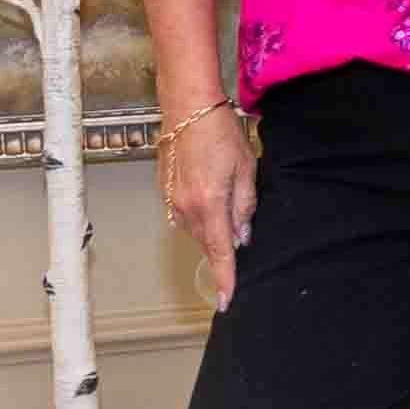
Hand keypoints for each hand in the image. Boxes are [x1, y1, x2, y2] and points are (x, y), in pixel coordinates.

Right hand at [162, 106, 257, 312]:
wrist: (187, 107)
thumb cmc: (220, 131)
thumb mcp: (246, 166)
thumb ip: (245, 205)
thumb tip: (242, 235)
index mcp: (210, 204)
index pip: (219, 252)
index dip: (224, 278)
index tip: (226, 301)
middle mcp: (186, 208)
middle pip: (208, 242)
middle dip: (223, 241)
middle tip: (238, 218)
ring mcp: (171, 200)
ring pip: (195, 229)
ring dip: (210, 224)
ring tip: (223, 192)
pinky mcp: (164, 191)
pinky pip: (184, 213)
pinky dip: (198, 211)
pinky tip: (207, 186)